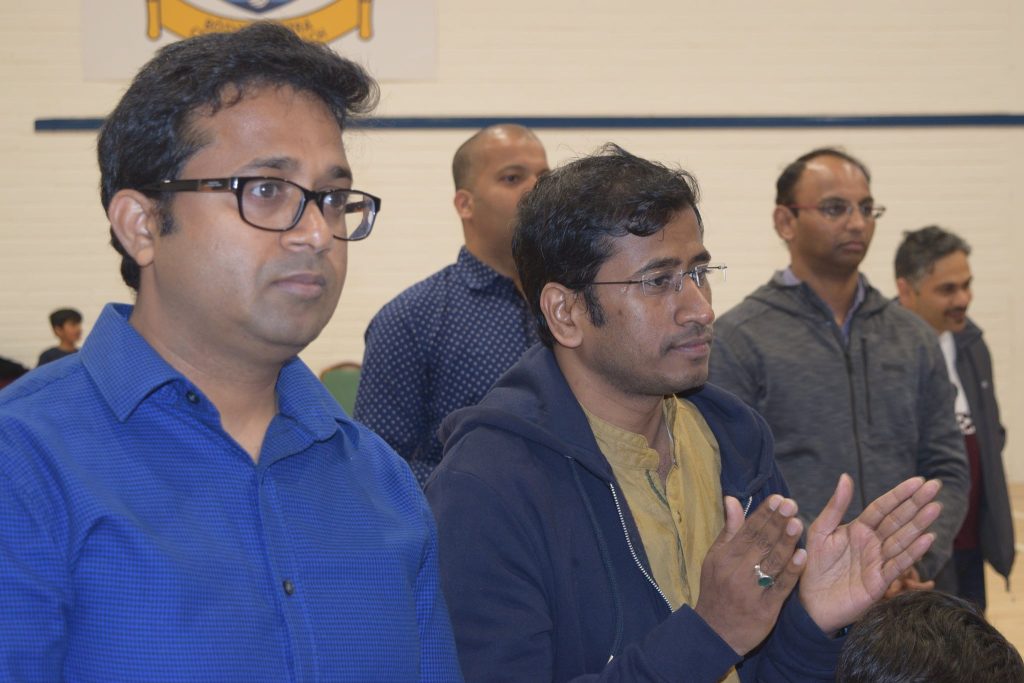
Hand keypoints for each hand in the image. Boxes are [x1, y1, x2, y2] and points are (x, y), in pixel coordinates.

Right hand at [695, 494, 805, 654]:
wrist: (714, 633)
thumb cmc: (716, 590)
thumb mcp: (714, 558)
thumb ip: (729, 530)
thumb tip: (732, 499)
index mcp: (725, 557)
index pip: (747, 531)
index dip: (763, 514)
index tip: (778, 499)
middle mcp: (737, 572)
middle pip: (760, 543)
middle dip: (777, 522)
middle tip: (791, 504)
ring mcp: (751, 591)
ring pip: (771, 562)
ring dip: (785, 542)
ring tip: (798, 523)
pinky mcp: (765, 609)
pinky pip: (780, 587)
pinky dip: (791, 572)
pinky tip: (802, 556)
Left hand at [799, 474, 941, 633]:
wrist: (808, 601)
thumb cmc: (812, 564)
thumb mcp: (820, 530)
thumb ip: (835, 506)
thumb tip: (845, 476)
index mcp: (859, 529)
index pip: (883, 507)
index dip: (899, 494)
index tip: (918, 480)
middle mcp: (872, 543)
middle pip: (897, 520)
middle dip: (916, 504)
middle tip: (936, 486)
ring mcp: (878, 562)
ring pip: (902, 539)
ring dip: (919, 524)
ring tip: (935, 507)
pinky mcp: (879, 582)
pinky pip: (898, 564)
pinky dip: (913, 552)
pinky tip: (927, 538)